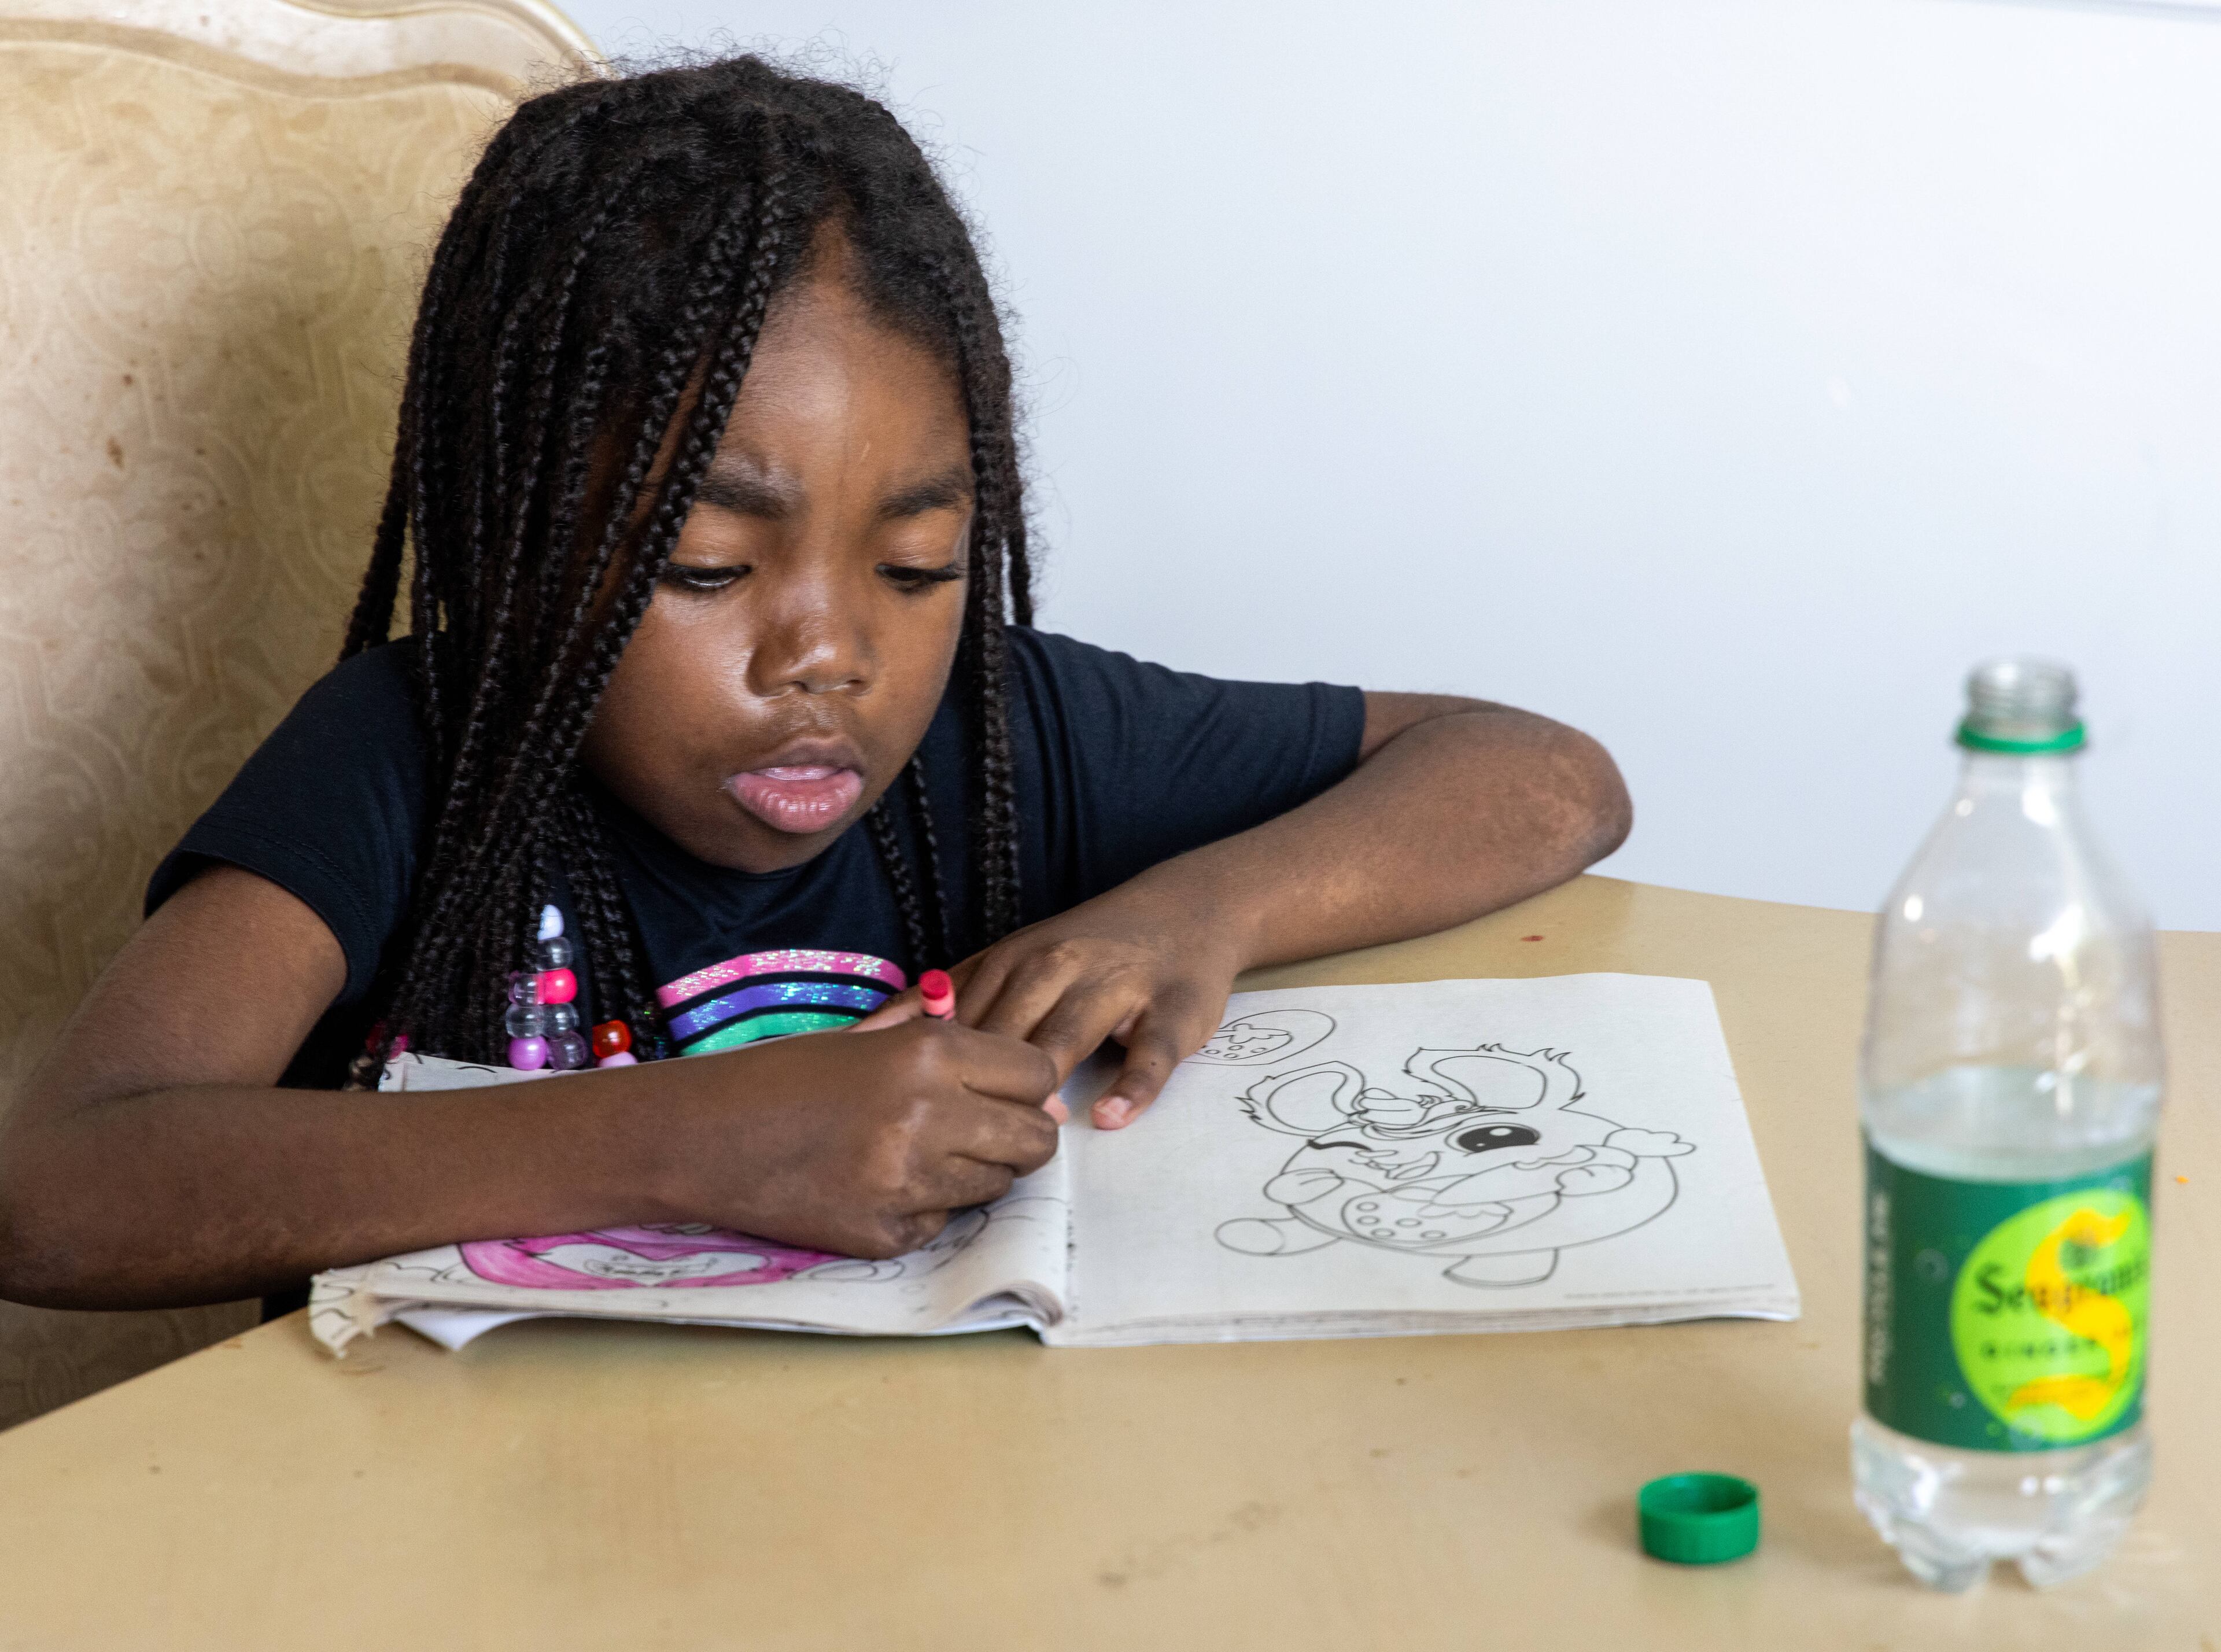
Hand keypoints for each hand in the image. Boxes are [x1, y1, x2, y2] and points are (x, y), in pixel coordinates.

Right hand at [661, 1020, 1060, 1258]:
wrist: (703, 1135)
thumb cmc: (786, 1077)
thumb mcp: (875, 1040)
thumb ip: (956, 1057)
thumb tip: (1043, 1093)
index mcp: (927, 1054)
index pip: (1036, 1075)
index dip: (1029, 1086)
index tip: (1009, 1094)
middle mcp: (928, 1117)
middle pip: (1034, 1139)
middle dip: (1020, 1137)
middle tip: (984, 1135)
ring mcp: (908, 1183)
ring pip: (995, 1186)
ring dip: (973, 1174)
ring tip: (918, 1154)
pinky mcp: (884, 1234)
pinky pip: (942, 1225)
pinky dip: (923, 1209)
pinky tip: (878, 1186)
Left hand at [854, 881, 1247, 1130]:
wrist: (1186, 911)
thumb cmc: (1087, 950)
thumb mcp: (1014, 959)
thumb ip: (952, 996)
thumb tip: (868, 1039)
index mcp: (1014, 958)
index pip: (960, 1018)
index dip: (929, 1067)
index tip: (900, 1108)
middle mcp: (1060, 967)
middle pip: (1006, 1033)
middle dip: (980, 1086)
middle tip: (955, 1139)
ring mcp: (1117, 988)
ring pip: (1068, 1038)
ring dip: (1044, 1085)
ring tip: (1030, 1133)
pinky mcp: (1170, 1014)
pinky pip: (1149, 1055)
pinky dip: (1131, 1087)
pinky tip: (1110, 1118)